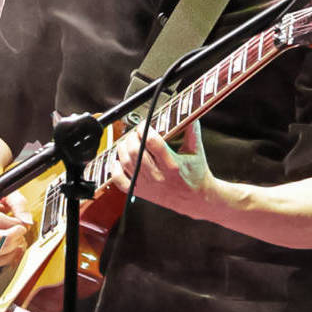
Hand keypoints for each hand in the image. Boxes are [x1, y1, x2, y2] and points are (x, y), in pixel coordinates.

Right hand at [0, 190, 31, 258]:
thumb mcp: (8, 192)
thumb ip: (19, 204)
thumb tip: (26, 221)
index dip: (12, 224)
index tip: (22, 223)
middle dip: (9, 238)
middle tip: (21, 231)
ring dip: (7, 249)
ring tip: (18, 239)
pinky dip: (5, 258)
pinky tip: (15, 249)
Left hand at [103, 122, 223, 220]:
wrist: (195, 199)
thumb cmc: (196, 174)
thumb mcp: (196, 151)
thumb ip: (192, 130)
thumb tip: (189, 112)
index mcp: (172, 165)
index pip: (152, 142)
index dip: (144, 129)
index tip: (144, 124)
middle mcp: (158, 176)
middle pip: (135, 151)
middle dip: (132, 137)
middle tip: (135, 132)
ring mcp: (147, 185)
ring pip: (126, 162)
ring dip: (122, 148)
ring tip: (127, 141)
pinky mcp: (140, 192)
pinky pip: (119, 180)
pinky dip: (114, 168)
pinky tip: (118, 159)